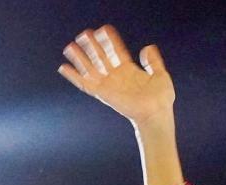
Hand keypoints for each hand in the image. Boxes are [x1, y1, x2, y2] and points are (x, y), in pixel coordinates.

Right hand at [59, 25, 175, 127]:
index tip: (103, 29)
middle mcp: (117, 77)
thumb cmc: (161, 98)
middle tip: (84, 33)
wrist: (156, 113)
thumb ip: (153, 61)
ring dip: (80, 57)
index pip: (116, 52)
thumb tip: (147, 47)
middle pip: (100, 57)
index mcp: (129, 71)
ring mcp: (109, 85)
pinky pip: (85, 84)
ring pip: (90, 68)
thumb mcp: (161, 74)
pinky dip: (74, 76)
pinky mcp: (103, 93)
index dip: (109, 41)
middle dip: (92, 46)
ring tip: (70, 46)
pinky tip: (64, 68)